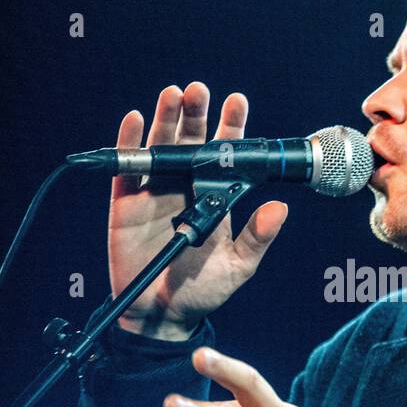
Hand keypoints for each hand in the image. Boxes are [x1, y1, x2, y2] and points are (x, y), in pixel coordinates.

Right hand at [108, 82, 289, 338]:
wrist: (164, 316)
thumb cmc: (203, 291)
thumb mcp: (238, 266)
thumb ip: (257, 237)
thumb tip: (281, 209)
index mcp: (216, 197)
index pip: (225, 155)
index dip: (230, 127)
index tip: (237, 102)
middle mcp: (186, 187)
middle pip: (191, 142)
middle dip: (196, 114)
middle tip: (200, 91)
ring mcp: (156, 193)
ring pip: (160, 147)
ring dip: (165, 120)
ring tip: (173, 95)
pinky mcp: (126, 205)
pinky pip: (126, 170)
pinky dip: (128, 144)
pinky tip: (133, 120)